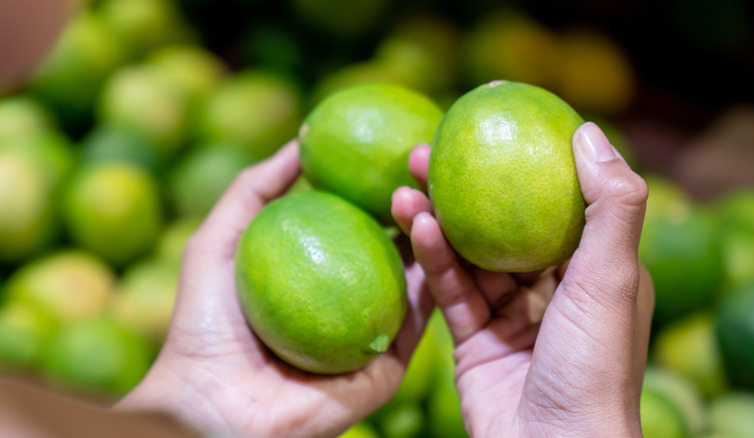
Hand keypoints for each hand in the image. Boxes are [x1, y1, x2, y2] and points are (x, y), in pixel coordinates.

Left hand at [116, 140, 432, 437]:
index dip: (381, 186)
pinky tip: (438, 236)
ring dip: (433, 232)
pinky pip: (420, 318)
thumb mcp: (220, 240)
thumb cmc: (206, 324)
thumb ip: (256, 188)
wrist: (213, 405)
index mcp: (322, 276)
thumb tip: (303, 140)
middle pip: (397, 245)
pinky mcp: (390, 365)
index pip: (362, 223)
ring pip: (418, 276)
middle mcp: (354, 302)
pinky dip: (434, 276)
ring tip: (433, 190)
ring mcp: (375, 333)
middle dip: (416, 201)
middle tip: (424, 162)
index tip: (398, 148)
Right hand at [391, 122, 653, 436]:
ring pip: (469, 256)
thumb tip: (587, 130)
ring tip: (405, 184)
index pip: (556, 202)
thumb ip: (611, 205)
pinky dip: (434, 259)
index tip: (489, 125)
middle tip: (427, 150)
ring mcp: (511, 317)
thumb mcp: (616, 278)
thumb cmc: (594, 368)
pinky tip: (415, 225)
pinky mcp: (474, 341)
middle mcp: (553, 291)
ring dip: (437, 220)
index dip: (523, 161)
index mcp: (595, 272)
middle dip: (464, 187)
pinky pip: (452, 292)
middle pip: (503, 225)